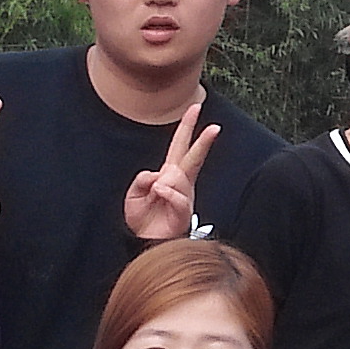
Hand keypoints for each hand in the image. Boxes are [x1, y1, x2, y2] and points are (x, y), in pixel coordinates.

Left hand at [122, 101, 219, 240]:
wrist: (144, 241)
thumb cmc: (141, 217)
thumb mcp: (134, 193)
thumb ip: (143, 178)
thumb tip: (159, 176)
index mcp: (169, 174)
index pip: (179, 145)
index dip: (187, 126)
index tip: (195, 107)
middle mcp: (181, 182)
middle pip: (193, 156)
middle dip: (203, 141)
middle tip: (215, 127)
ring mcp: (185, 196)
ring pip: (177, 176)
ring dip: (162, 183)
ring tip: (155, 196)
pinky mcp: (185, 211)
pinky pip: (176, 194)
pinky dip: (165, 193)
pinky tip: (160, 197)